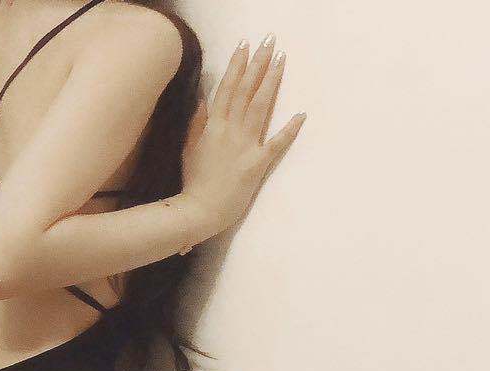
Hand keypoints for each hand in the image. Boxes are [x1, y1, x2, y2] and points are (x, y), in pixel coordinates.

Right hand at [180, 34, 305, 241]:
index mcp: (213, 126)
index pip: (226, 88)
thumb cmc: (193, 182)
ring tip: (281, 60)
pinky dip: (290, 129)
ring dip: (271, 82)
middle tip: (270, 42)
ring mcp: (245, 146)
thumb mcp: (189, 149)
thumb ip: (197, 123)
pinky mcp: (258, 163)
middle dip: (258, 64)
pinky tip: (301, 114)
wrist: (199, 211)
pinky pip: (277, 143)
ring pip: (260, 107)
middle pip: (246, 90)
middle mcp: (230, 130)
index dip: (237, 65)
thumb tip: (203, 99)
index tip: (245, 45)